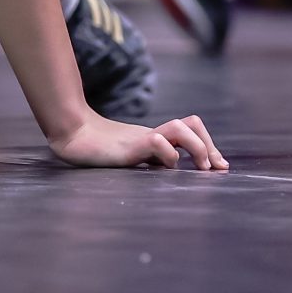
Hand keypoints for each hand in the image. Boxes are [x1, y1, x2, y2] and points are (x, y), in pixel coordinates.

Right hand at [49, 111, 226, 170]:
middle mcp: (153, 135)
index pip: (190, 129)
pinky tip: (167, 167)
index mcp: (155, 138)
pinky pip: (157, 142)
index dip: (208, 144)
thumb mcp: (132, 158)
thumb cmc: (98, 149)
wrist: (72, 136)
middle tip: (216, 168)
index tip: (219, 166)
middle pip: (192, 124)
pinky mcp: (130, 146)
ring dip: (198, 147)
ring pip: (181, 129)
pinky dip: (168, 154)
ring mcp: (142, 138)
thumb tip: (172, 167)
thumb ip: (151, 159)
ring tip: (202, 168)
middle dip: (210, 145)